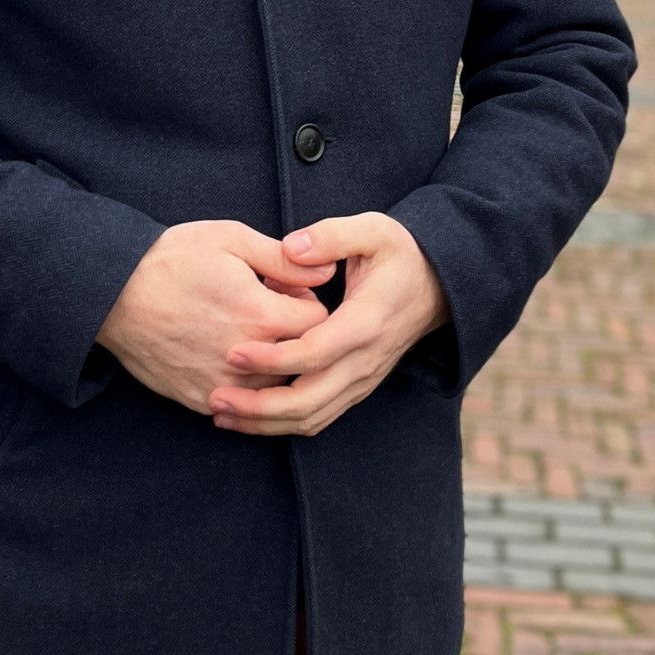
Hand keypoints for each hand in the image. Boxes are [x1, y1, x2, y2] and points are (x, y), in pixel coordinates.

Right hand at [97, 220, 336, 414]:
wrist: (113, 293)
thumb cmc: (172, 259)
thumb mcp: (231, 241)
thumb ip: (284, 260)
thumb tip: (327, 270)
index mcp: (261, 316)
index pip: (320, 322)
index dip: (306, 301)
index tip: (284, 290)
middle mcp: (247, 359)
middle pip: (301, 357)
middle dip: (293, 332)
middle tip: (264, 307)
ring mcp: (223, 385)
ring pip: (273, 383)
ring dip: (269, 359)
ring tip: (241, 327)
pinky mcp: (200, 399)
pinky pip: (240, 401)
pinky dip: (241, 381)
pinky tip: (220, 349)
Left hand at [209, 213, 448, 437]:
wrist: (438, 286)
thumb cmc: (399, 253)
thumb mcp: (373, 231)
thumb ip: (332, 236)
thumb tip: (292, 247)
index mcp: (366, 322)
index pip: (315, 353)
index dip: (273, 358)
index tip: (234, 352)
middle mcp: (365, 360)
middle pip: (309, 401)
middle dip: (259, 407)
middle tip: (216, 398)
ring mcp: (362, 379)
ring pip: (312, 418)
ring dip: (266, 423)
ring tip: (222, 414)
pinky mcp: (356, 387)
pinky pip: (319, 417)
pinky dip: (283, 423)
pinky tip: (250, 417)